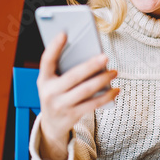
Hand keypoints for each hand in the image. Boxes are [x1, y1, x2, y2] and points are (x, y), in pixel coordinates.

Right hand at [36, 32, 118, 159]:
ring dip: (102, 80)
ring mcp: (60, 105)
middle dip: (90, 66)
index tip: (64, 33)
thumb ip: (65, 69)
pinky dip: (106, 96)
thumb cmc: (57, 95)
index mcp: (44, 79)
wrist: (51, 125)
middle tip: (105, 56)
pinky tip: (115, 90)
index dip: (54, 47)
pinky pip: (93, 104)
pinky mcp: (72, 115)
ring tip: (114, 72)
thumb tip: (90, 55)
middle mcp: (49, 92)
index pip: (46, 61)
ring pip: (85, 90)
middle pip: (73, 76)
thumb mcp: (53, 82)